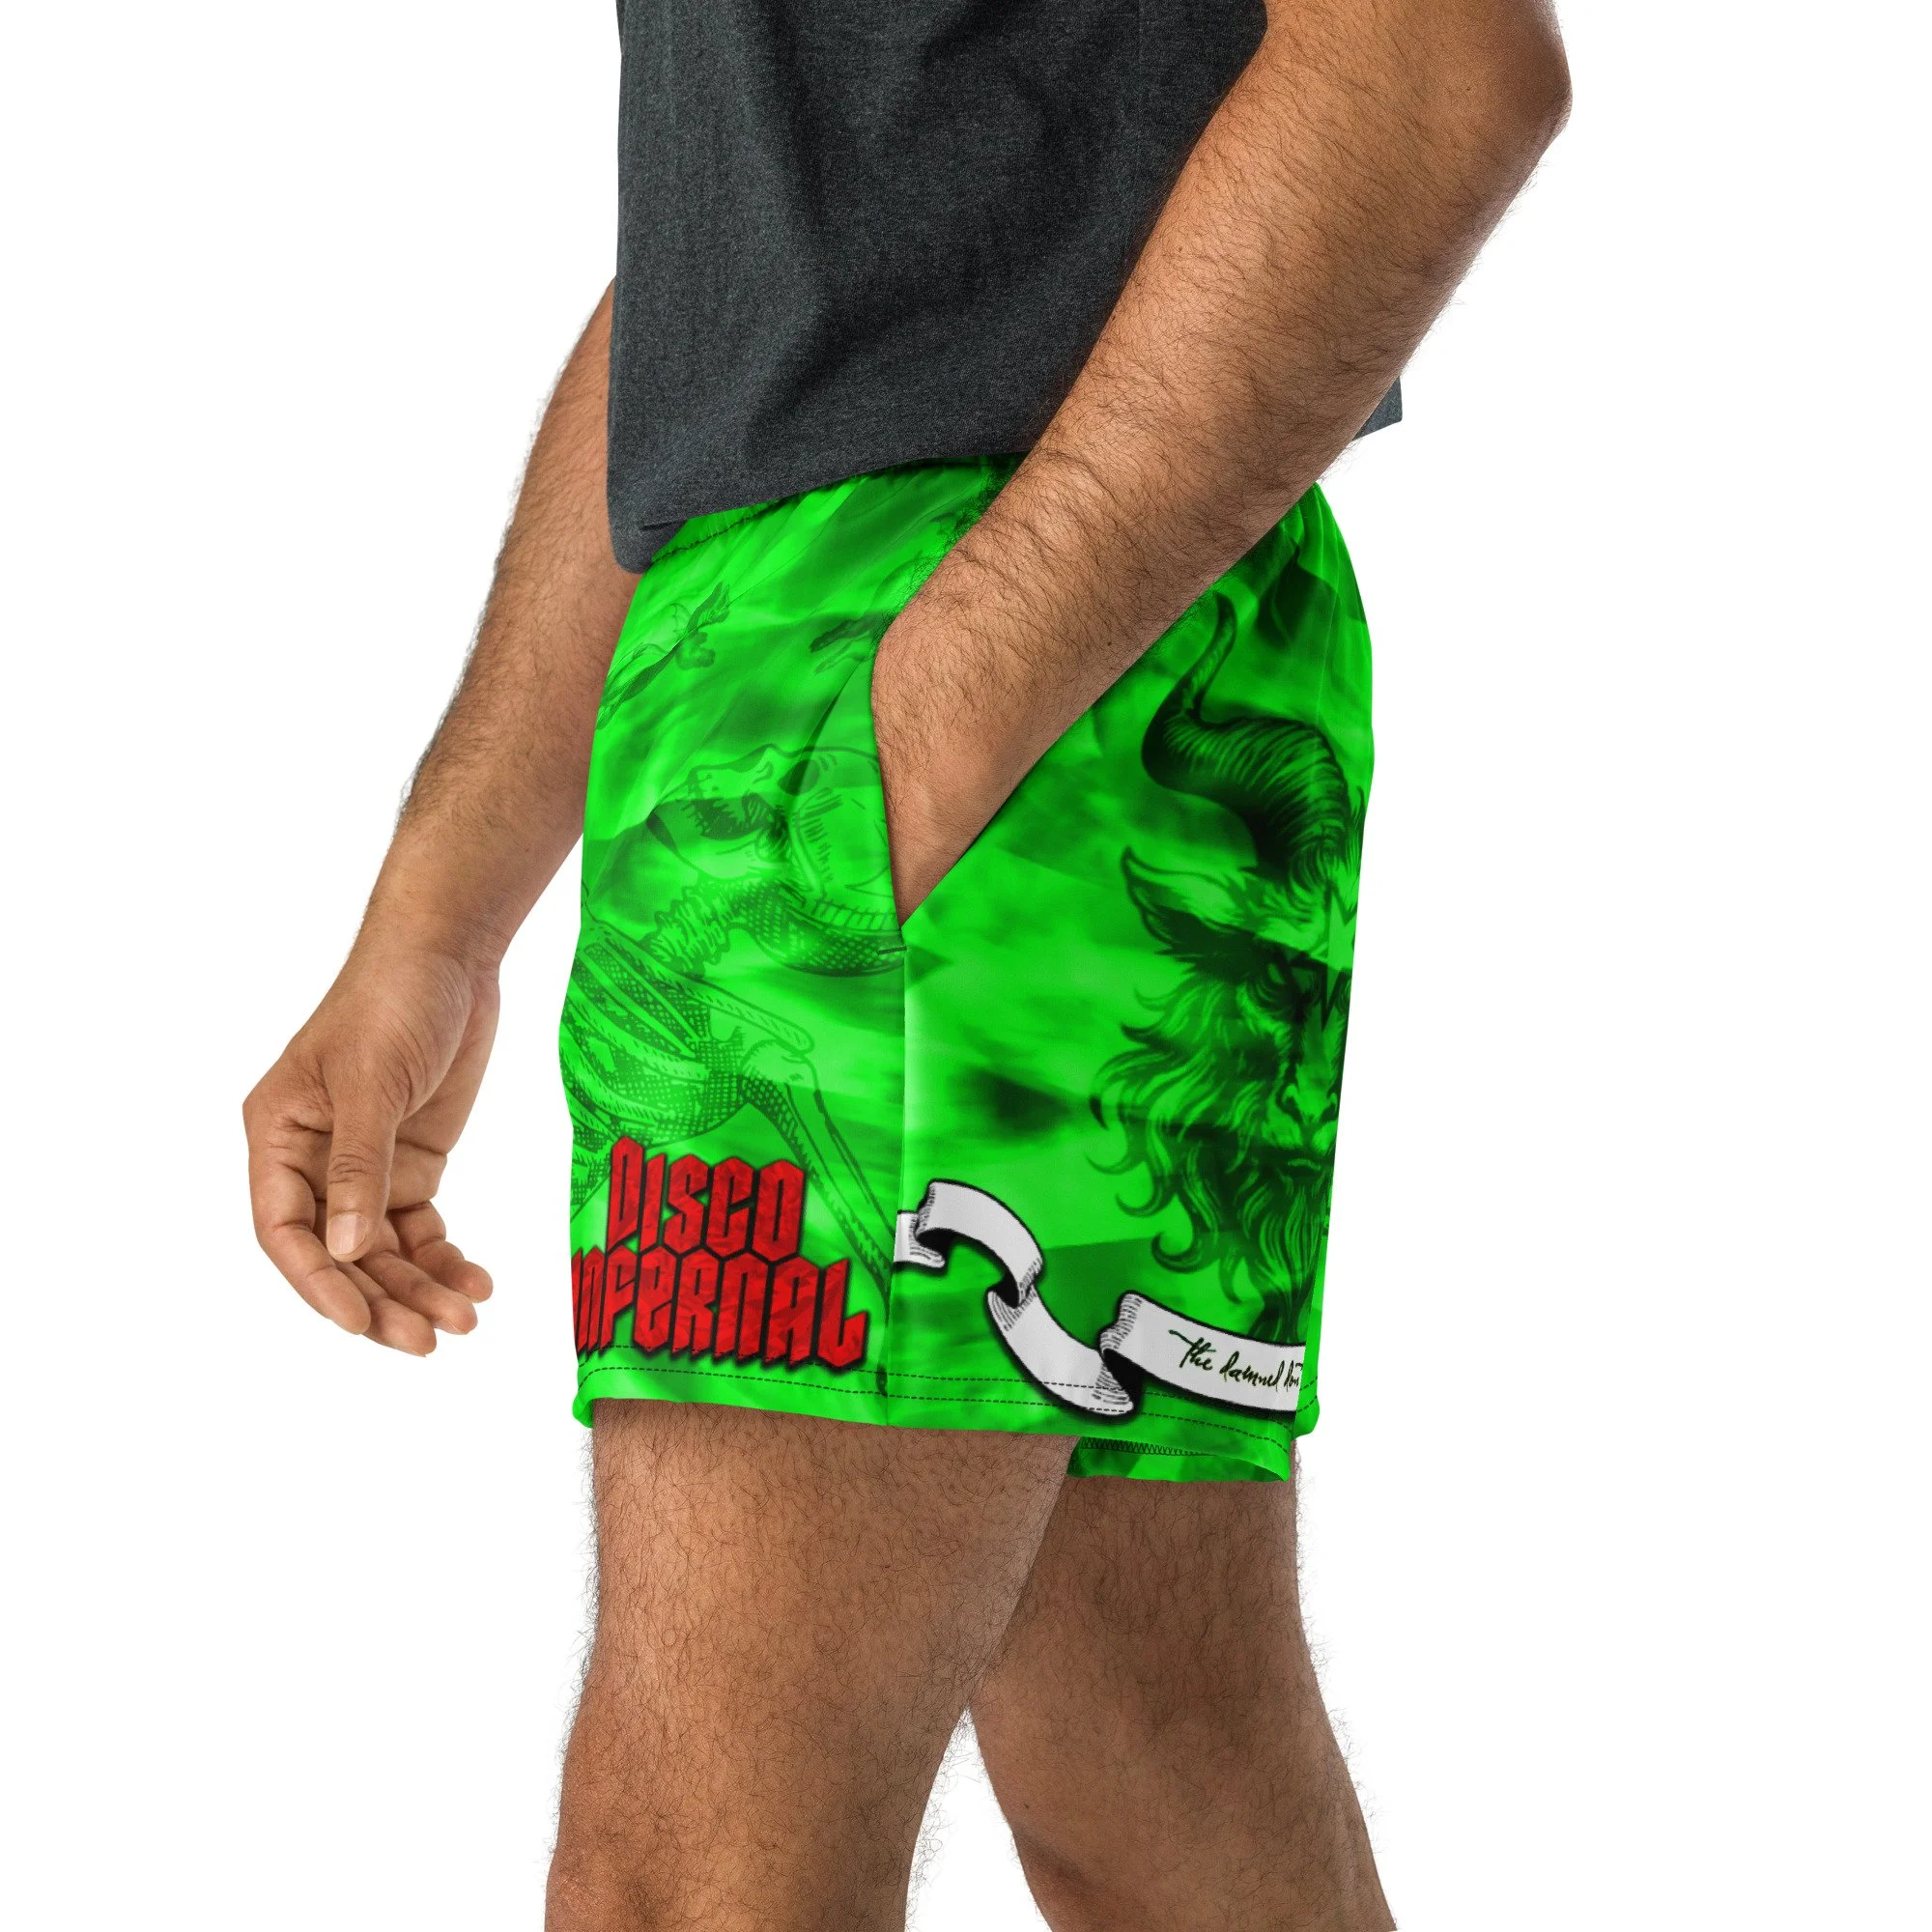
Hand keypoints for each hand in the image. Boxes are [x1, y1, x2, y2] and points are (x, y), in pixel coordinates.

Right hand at [244, 941, 499, 1353]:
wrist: (450, 952)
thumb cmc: (392, 999)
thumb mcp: (371, 1083)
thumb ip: (359, 1168)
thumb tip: (348, 1250)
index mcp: (277, 1138)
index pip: (285, 1232)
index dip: (319, 1284)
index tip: (360, 1325)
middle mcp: (313, 1160)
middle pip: (340, 1253)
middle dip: (382, 1300)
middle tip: (429, 1341)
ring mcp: (365, 1165)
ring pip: (384, 1251)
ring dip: (421, 1287)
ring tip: (467, 1318)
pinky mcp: (413, 1162)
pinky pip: (421, 1228)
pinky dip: (446, 1257)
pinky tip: (476, 1281)